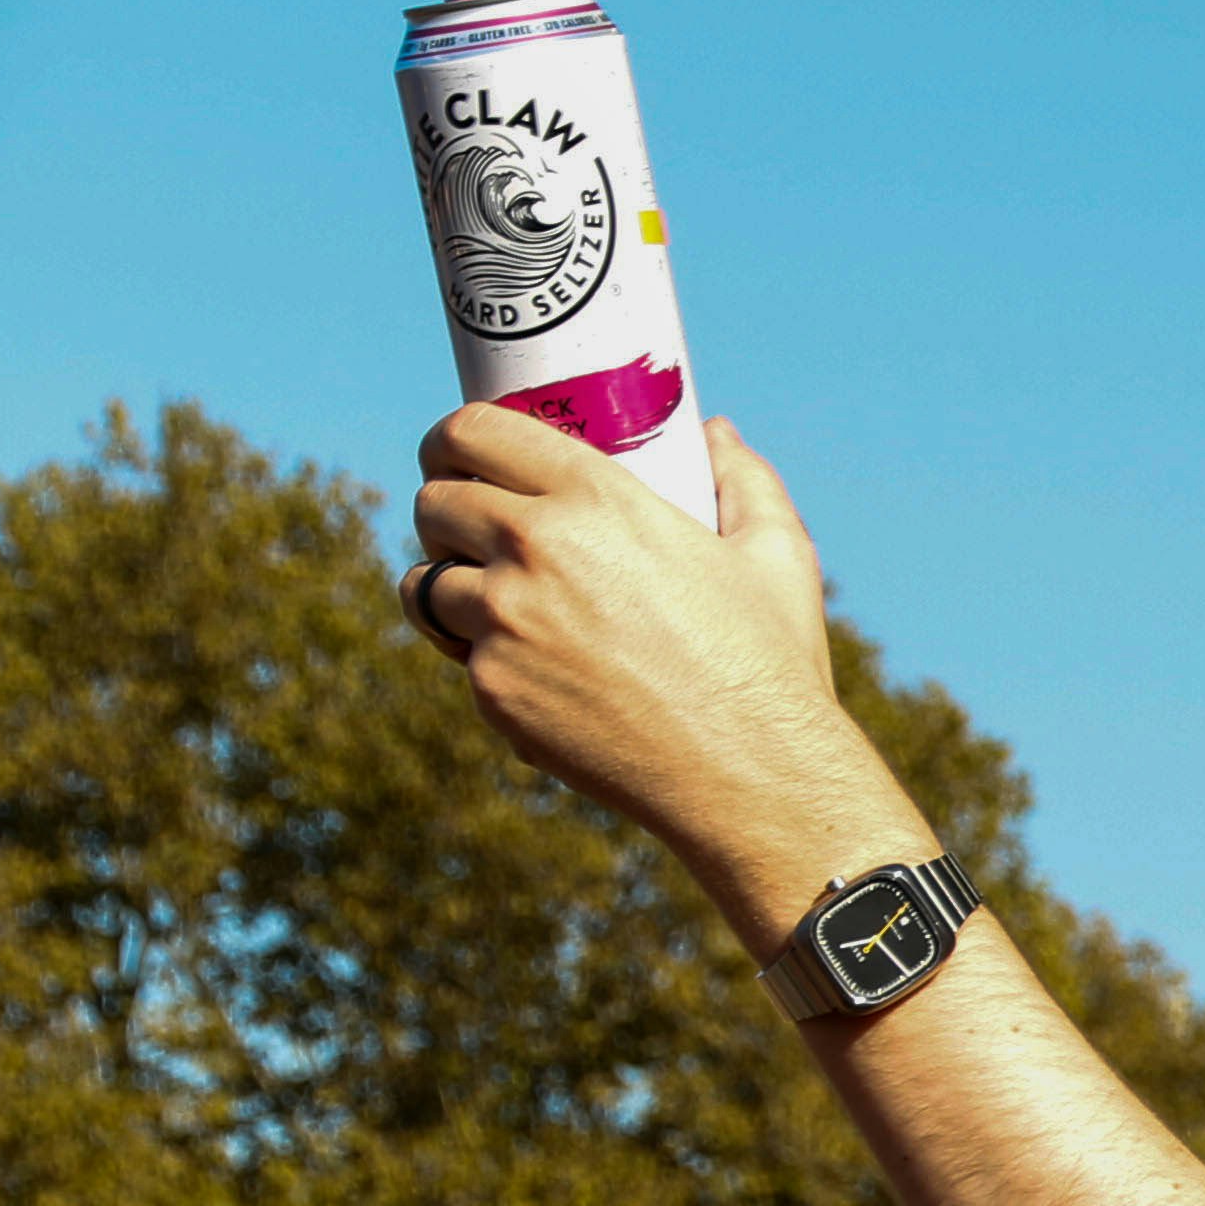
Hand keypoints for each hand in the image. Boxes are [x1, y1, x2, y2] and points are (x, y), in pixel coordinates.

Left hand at [406, 412, 871, 874]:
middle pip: (434, 502)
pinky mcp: (492, 688)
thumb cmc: (770, 661)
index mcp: (595, 498)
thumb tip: (716, 435)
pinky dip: (483, 658)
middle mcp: (535, 548)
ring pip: (426, 583)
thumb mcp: (778, 556)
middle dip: (445, 512)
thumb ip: (745, 480)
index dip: (452, 438)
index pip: (474, 431)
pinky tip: (529, 669)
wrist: (752, 774)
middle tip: (472, 531)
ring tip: (487, 602)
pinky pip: (458, 656)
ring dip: (448, 588)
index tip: (456, 453)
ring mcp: (504, 621)